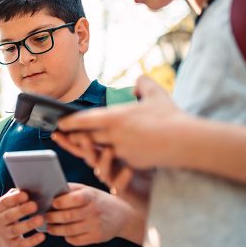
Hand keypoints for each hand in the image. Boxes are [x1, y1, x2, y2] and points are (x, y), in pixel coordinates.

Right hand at [0, 188, 45, 246]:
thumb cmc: (8, 212)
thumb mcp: (7, 204)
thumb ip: (16, 196)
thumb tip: (30, 189)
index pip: (4, 202)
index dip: (14, 199)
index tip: (26, 195)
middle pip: (9, 216)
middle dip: (22, 211)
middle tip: (35, 205)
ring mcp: (4, 234)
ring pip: (15, 230)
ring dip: (28, 225)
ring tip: (41, 219)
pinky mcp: (11, 245)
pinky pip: (21, 244)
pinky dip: (32, 241)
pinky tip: (42, 236)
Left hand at [44, 183, 135, 245]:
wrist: (122, 215)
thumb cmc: (97, 200)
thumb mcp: (88, 190)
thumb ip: (70, 189)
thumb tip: (49, 192)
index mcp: (91, 196)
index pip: (74, 199)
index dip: (60, 202)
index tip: (51, 203)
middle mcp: (94, 211)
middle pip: (68, 216)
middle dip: (52, 217)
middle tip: (43, 217)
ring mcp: (96, 225)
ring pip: (70, 230)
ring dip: (56, 230)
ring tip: (49, 227)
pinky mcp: (97, 237)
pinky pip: (77, 240)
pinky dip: (67, 238)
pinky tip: (64, 234)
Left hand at [55, 76, 188, 170]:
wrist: (186, 142)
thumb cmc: (171, 116)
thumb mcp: (156, 93)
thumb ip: (143, 84)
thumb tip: (136, 83)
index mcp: (116, 118)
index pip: (85, 120)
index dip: (71, 122)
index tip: (60, 122)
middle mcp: (115, 136)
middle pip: (88, 137)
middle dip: (77, 137)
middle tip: (65, 135)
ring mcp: (122, 151)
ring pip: (100, 150)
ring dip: (91, 147)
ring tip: (83, 143)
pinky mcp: (131, 163)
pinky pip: (116, 160)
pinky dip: (110, 157)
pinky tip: (106, 155)